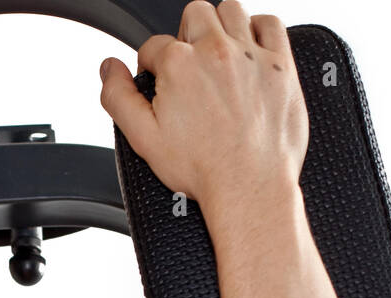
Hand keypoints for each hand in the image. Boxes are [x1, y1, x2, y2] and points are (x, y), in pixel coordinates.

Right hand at [98, 1, 308, 208]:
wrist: (249, 188)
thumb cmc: (203, 169)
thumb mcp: (143, 138)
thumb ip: (117, 97)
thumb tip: (110, 68)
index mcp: (178, 64)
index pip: (155, 45)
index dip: (154, 66)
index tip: (163, 85)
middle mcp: (215, 51)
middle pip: (194, 14)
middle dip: (188, 36)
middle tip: (191, 67)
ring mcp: (250, 56)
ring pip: (231, 11)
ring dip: (222, 27)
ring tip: (220, 57)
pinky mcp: (280, 66)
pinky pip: (271, 25)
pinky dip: (260, 30)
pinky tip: (252, 51)